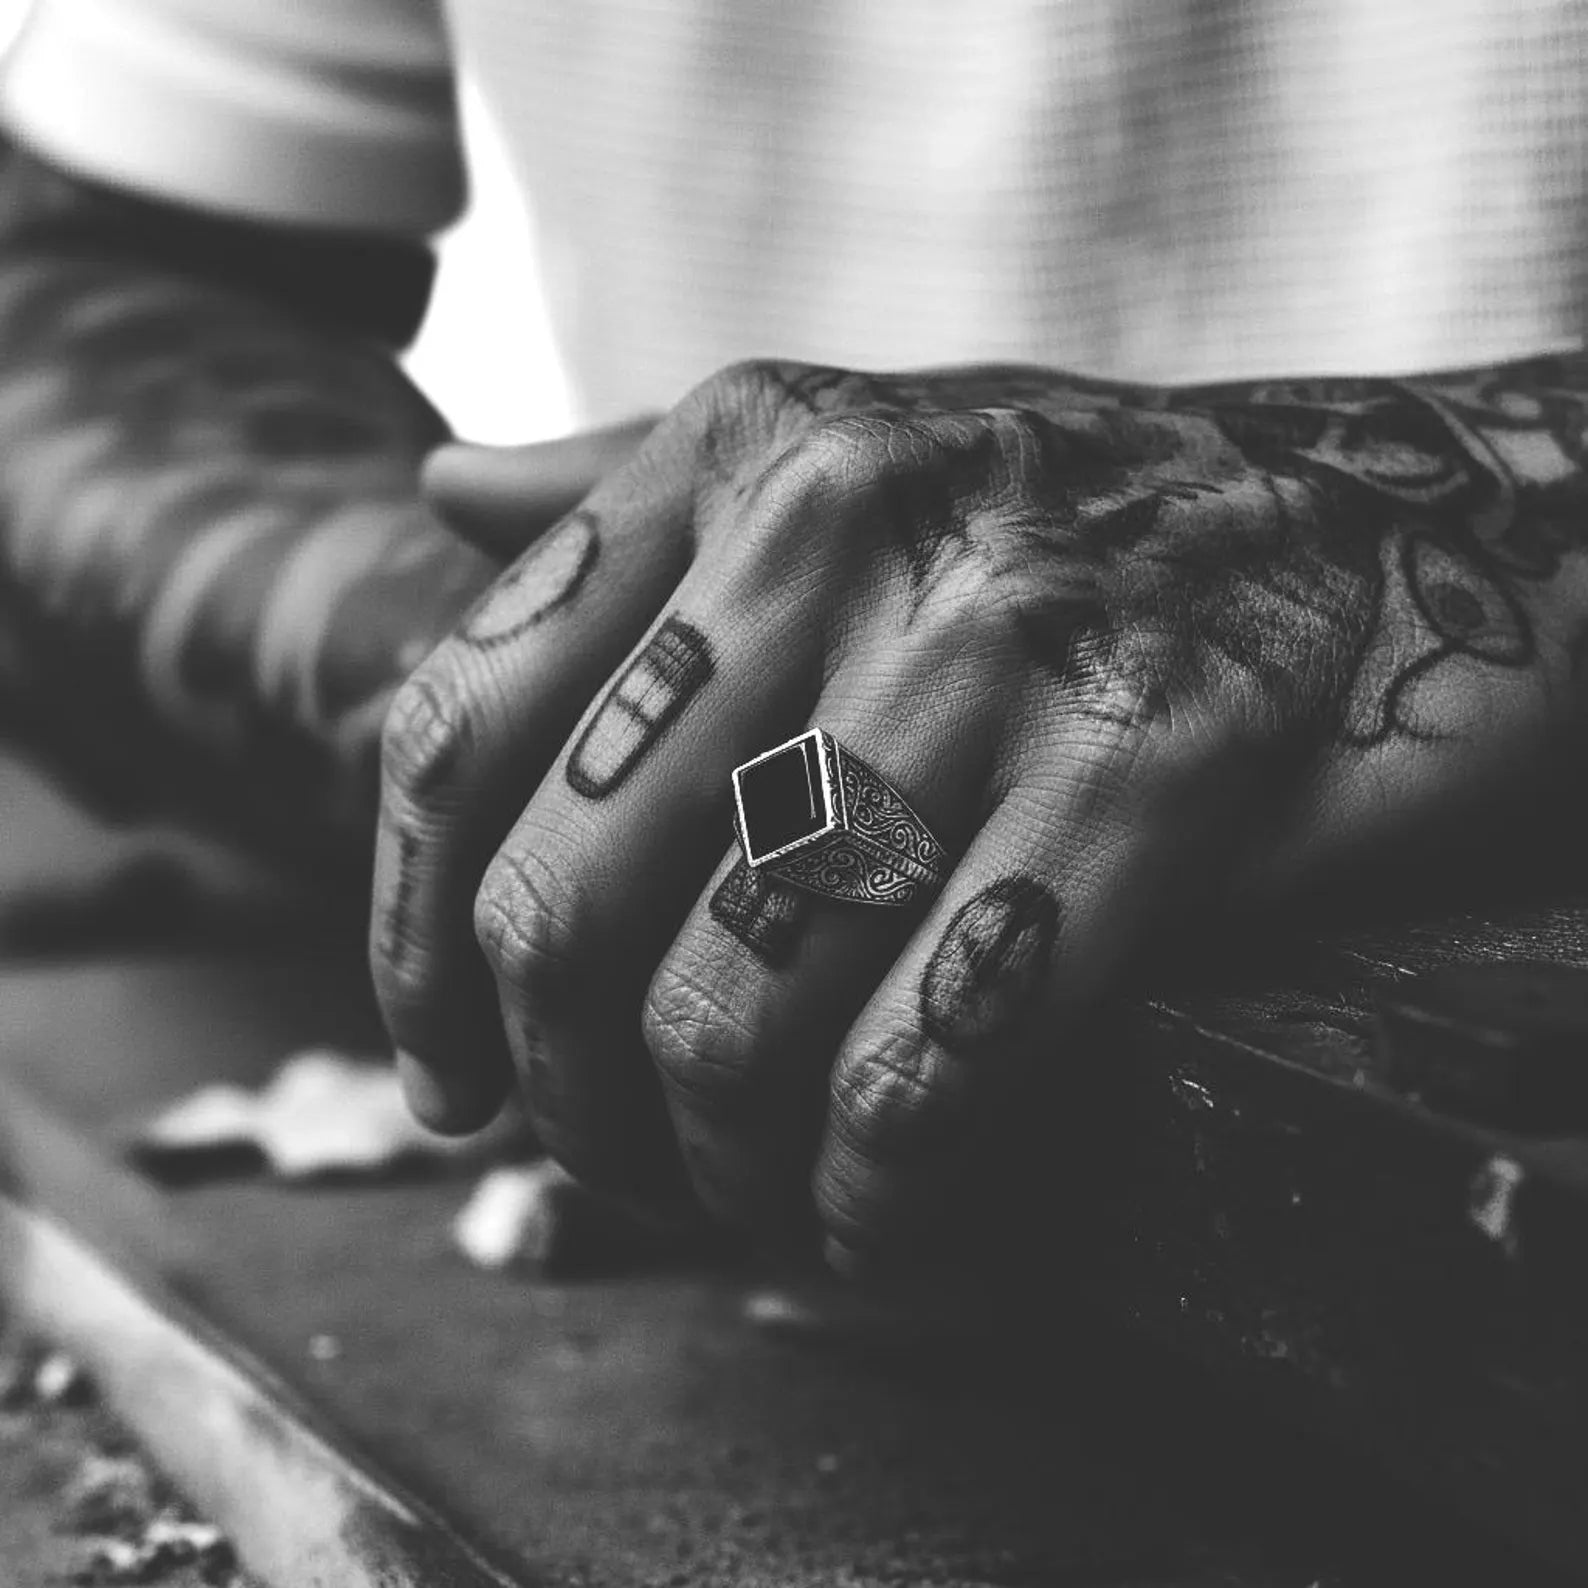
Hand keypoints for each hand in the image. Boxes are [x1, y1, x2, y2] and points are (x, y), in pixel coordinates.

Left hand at [372, 356, 1587, 1263]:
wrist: (1389, 520)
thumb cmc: (1080, 516)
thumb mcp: (845, 450)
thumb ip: (634, 489)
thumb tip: (443, 491)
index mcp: (735, 456)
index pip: (459, 725)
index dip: (410, 936)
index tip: (447, 1066)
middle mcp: (839, 526)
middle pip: (567, 898)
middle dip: (568, 1095)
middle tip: (620, 1160)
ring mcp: (999, 647)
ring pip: (734, 1005)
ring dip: (722, 1169)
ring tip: (756, 1198)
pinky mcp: (1154, 770)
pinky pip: (929, 1056)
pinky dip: (877, 1189)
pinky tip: (879, 1217)